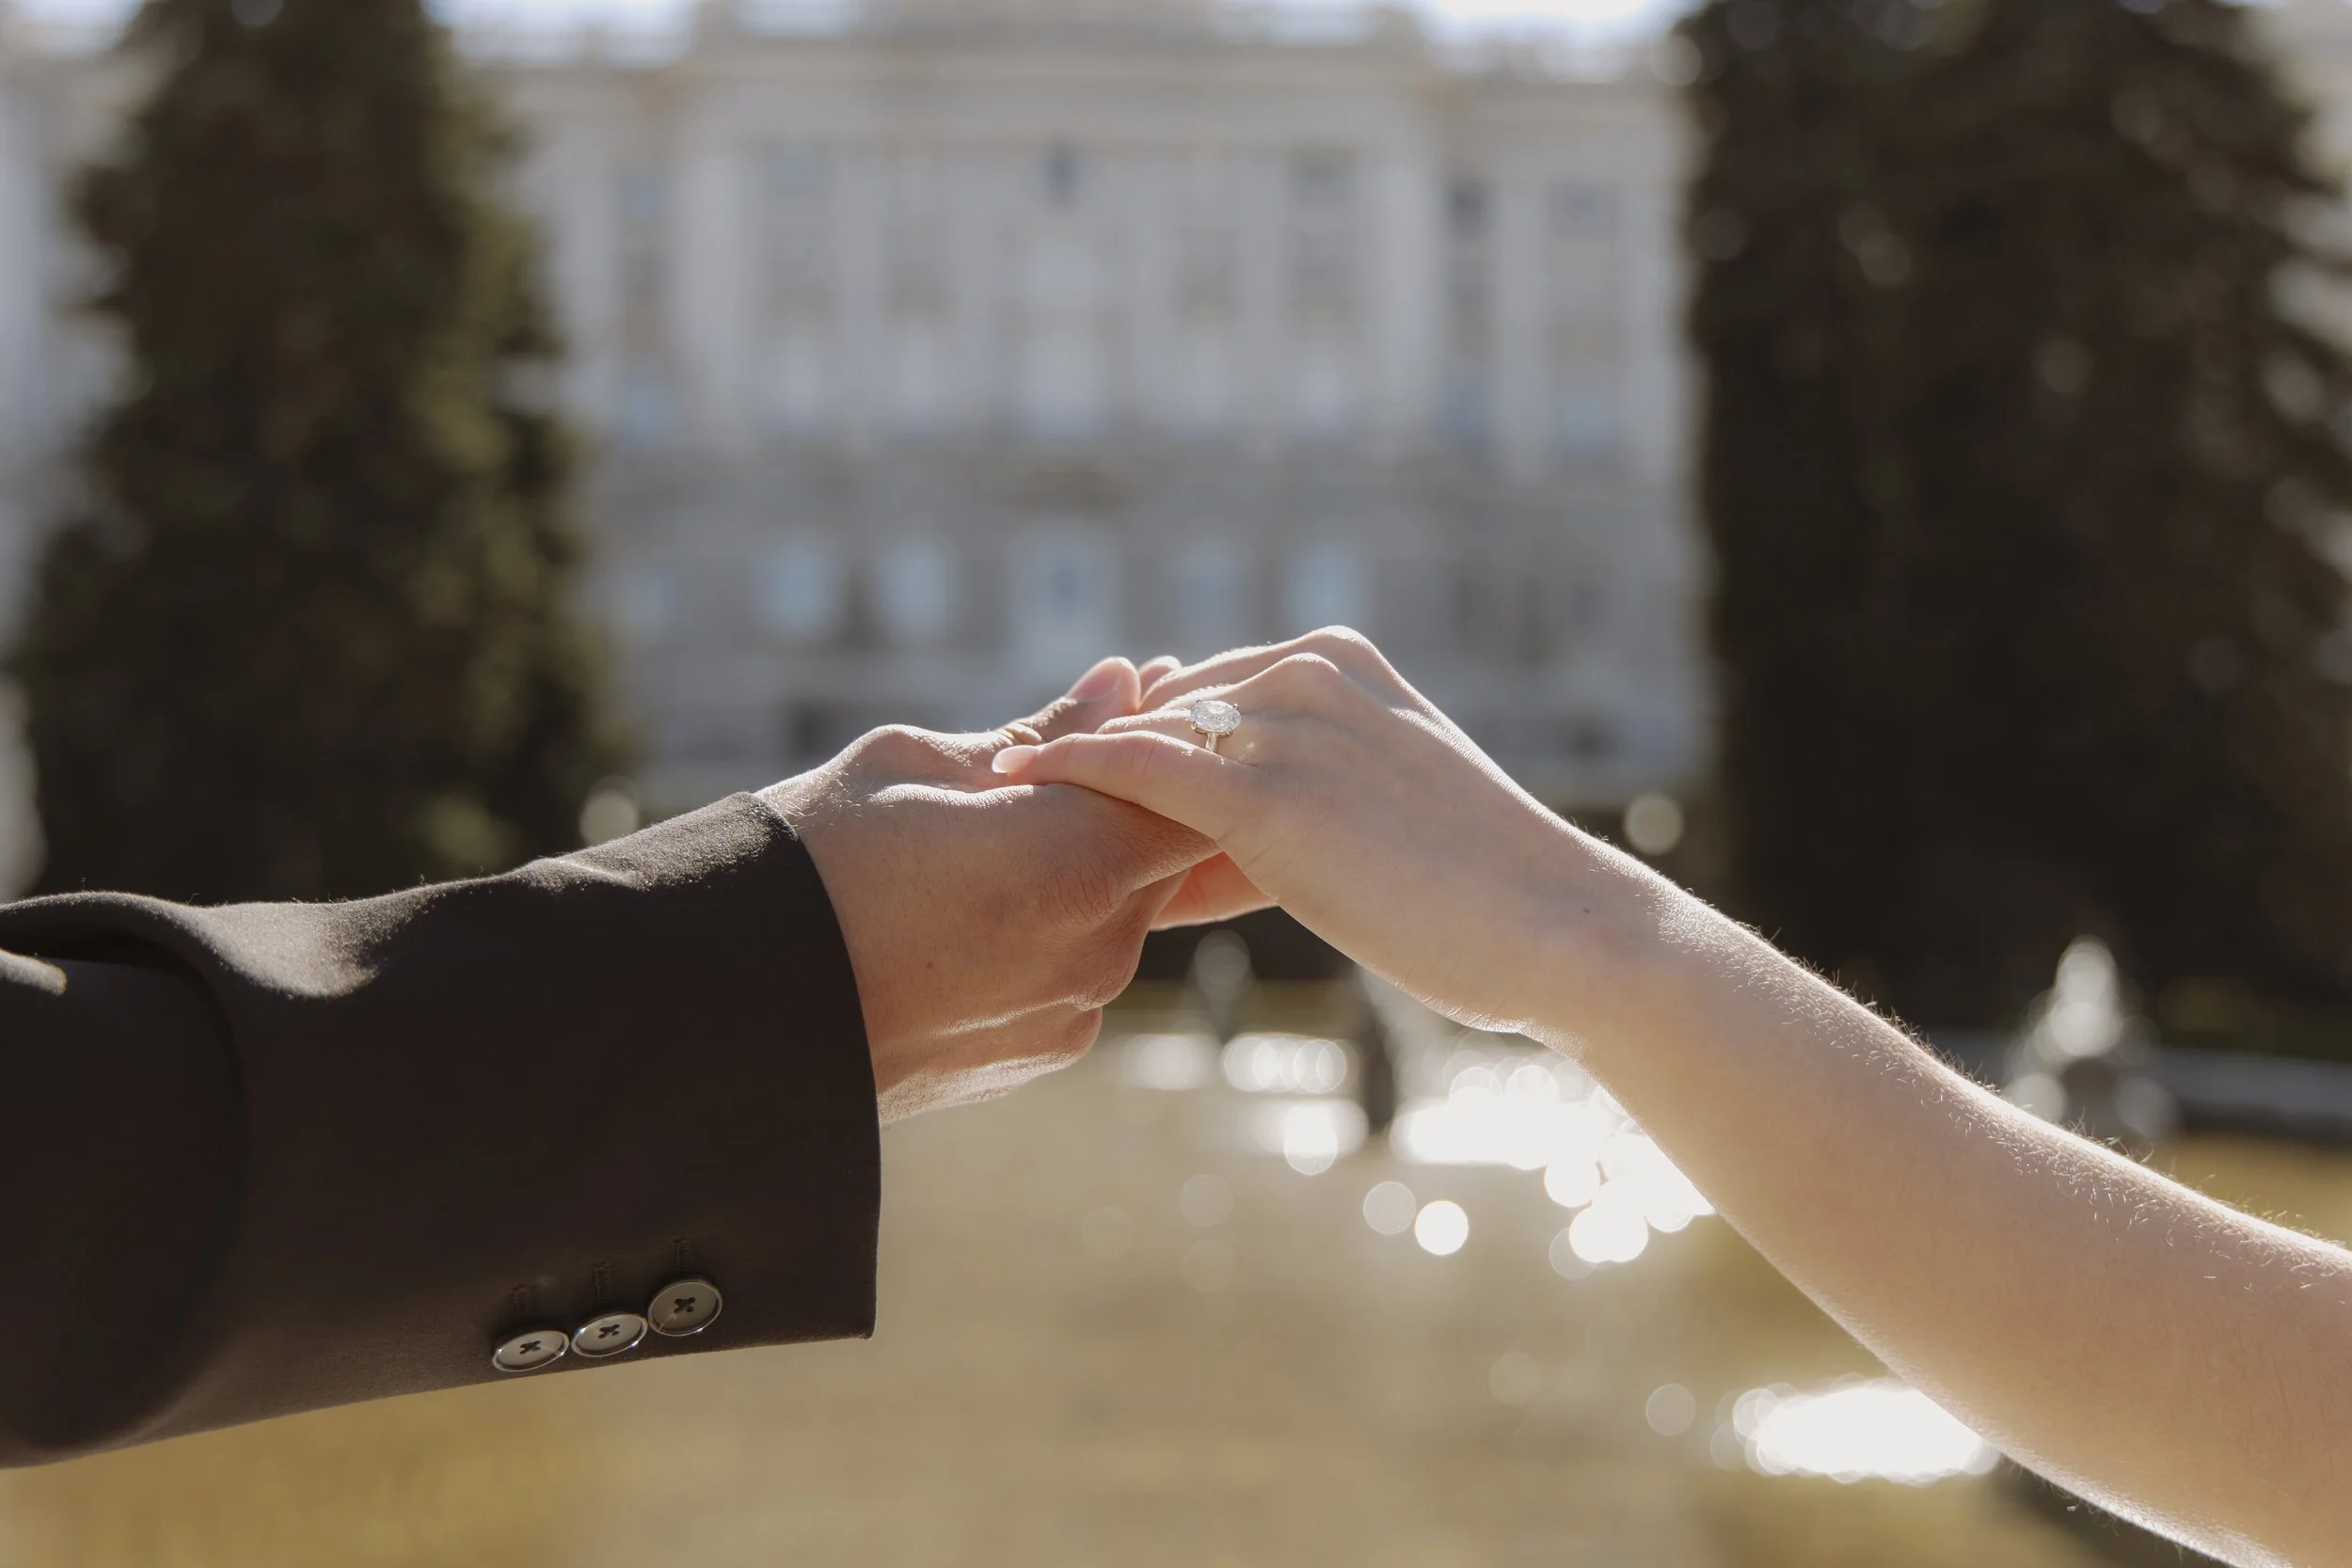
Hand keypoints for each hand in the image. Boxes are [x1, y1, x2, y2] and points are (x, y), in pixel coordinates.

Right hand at [763, 659, 1223, 1121]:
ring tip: (973, 856)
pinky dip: (1040, 941)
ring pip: (1113, 918)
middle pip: (1157, 857)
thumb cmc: (813, 857)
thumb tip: (1124, 678)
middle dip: (1115, 812)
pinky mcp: (1040, 1055)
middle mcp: (1098, 946)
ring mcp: (1074, 1010)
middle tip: (1035, 776)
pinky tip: (958, 922)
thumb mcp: (917, 765)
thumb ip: (1043, 733)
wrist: (730, 1005)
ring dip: (1073, 879)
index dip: (1162, 747)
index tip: (1126, 710)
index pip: (1187, 792)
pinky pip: (1071, 976)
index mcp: (1078, 859)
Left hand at [992, 629, 1648, 1042]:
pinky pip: (1139, 769)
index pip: (1204, 689)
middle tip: (1013, 785)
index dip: (1138, 735)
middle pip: (1164, 705)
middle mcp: (1309, 672)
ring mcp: (1288, 727)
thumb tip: (1233, 827)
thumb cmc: (1483, 889)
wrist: (1557, 928)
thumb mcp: (1389, 805)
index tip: (1065, 767)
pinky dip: (1069, 768)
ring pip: (1145, 737)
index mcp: (1340, 659)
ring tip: (997, 798)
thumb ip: (1312, 786)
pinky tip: (1016, 778)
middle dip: (1096, 752)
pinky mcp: (1268, 795)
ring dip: (1072, 770)